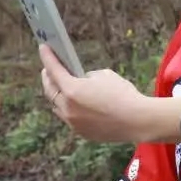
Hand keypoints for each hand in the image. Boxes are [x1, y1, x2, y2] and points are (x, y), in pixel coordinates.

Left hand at [39, 44, 180, 143]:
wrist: (137, 120)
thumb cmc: (123, 94)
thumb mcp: (105, 76)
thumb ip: (88, 76)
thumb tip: (82, 81)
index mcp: (72, 90)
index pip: (54, 70)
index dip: (48, 57)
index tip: (43, 48)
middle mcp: (67, 108)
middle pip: (50, 91)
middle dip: (48, 78)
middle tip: (49, 69)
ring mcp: (73, 123)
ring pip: (58, 107)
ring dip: (57, 95)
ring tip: (61, 87)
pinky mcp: (82, 133)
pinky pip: (70, 118)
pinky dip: (70, 108)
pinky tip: (76, 104)